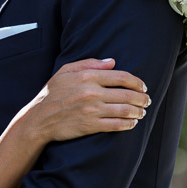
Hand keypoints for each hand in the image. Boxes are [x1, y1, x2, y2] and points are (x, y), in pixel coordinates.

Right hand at [21, 58, 149, 144]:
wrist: (39, 119)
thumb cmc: (53, 93)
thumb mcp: (66, 70)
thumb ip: (89, 64)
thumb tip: (112, 61)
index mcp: (87, 77)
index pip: (121, 77)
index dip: (137, 82)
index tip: (143, 86)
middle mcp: (91, 93)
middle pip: (127, 94)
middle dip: (142, 98)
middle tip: (147, 100)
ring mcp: (92, 110)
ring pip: (125, 111)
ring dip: (138, 112)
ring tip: (142, 112)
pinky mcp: (90, 126)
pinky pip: (116, 125)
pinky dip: (128, 124)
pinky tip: (132, 123)